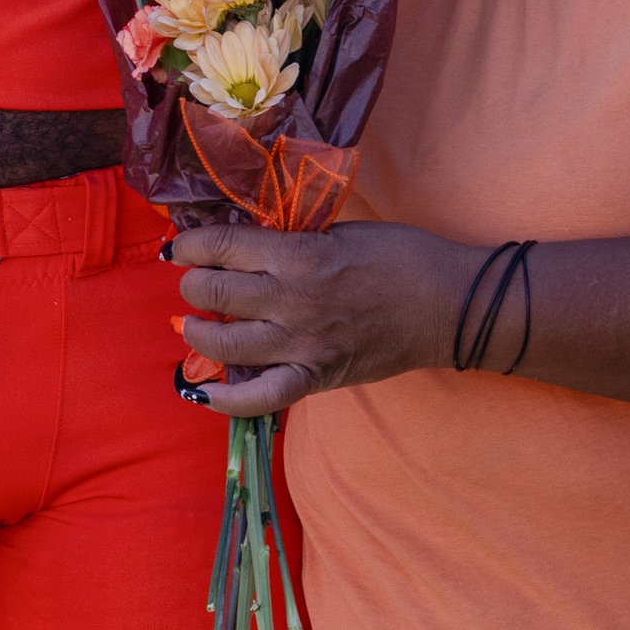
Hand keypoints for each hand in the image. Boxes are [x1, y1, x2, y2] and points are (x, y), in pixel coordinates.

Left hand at [169, 219, 458, 417]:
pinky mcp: (316, 378)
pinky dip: (223, 399)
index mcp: (299, 255)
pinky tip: (200, 390)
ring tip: (198, 323)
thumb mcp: (337, 231)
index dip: (190, 245)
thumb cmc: (398, 256)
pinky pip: (258, 398)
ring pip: (224, 344)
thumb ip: (288, 241)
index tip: (181, 248)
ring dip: (198, 332)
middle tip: (195, 281)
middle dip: (192, 284)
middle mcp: (292, 302)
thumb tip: (240, 247)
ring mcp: (302, 346)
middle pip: (214, 294)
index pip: (222, 246)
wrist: (448, 304)